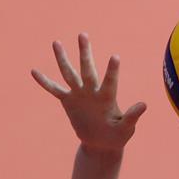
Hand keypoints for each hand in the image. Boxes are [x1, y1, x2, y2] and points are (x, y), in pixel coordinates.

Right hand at [32, 33, 145, 153]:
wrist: (102, 143)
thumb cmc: (117, 136)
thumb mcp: (125, 129)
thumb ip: (132, 116)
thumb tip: (144, 104)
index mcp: (106, 97)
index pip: (109, 81)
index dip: (112, 70)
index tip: (115, 56)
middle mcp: (92, 91)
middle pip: (87, 69)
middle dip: (85, 53)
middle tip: (83, 34)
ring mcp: (79, 94)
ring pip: (69, 73)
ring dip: (62, 59)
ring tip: (56, 42)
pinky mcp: (68, 101)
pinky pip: (54, 90)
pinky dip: (44, 82)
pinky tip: (34, 71)